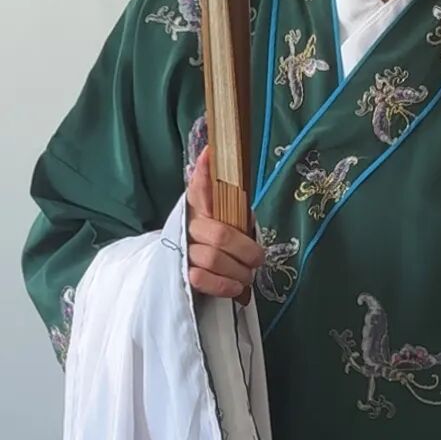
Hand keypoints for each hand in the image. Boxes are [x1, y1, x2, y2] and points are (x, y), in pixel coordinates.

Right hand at [185, 147, 264, 299]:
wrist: (186, 271)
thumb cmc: (218, 245)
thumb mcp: (227, 224)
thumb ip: (236, 216)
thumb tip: (247, 216)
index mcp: (200, 209)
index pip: (200, 187)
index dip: (205, 172)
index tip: (211, 152)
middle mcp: (189, 226)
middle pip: (219, 235)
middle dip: (246, 250)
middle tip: (258, 259)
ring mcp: (183, 250)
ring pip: (213, 259)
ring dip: (239, 271)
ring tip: (248, 276)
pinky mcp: (182, 275)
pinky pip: (203, 279)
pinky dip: (225, 285)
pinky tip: (236, 287)